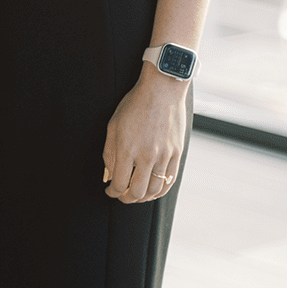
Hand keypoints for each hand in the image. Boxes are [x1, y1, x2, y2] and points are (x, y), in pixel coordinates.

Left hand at [102, 65, 185, 203]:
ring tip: (136, 195)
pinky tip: (153, 190)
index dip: (112, 192)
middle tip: (122, 195)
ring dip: (143, 198)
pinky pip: (170, 180)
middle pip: (137, 192)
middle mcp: (147, 156)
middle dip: (126, 198)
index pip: (119, 184)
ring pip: (155, 190)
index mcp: (128, 149)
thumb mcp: (113, 126)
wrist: (162, 89)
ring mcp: (165, 156)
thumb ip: (109, 154)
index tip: (109, 190)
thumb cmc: (135, 105)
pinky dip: (160, 191)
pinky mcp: (177, 153)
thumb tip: (109, 176)